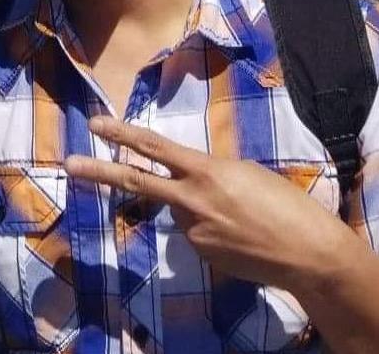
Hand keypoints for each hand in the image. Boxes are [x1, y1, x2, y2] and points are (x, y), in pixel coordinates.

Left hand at [65, 116, 352, 293]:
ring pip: (179, 209)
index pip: (154, 148)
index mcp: (205, 172)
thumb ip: (206, 175)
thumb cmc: (284, 204)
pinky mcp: (200, 254)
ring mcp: (193, 230)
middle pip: (137, 181)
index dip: (122, 133)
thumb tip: (185, 185)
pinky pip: (195, 232)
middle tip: (70, 164)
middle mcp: (191, 200)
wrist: (308, 254)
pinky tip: (239, 235)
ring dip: (196, 206)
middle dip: (100, 171)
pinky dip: (210, 227)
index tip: (96, 123)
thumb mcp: (243, 174)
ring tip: (239, 216)